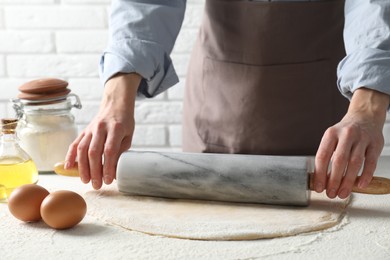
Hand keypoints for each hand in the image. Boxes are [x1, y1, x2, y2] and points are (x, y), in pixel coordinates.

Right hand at [65, 73, 140, 188]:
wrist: (115, 105)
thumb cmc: (124, 122)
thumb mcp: (128, 136)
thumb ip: (121, 151)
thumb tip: (114, 171)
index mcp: (116, 129)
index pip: (110, 150)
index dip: (108, 166)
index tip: (108, 179)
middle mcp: (101, 128)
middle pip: (94, 152)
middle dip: (95, 171)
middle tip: (97, 185)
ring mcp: (90, 129)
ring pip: (82, 149)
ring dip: (82, 167)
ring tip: (85, 180)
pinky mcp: (84, 131)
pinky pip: (74, 144)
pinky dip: (70, 156)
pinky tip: (68, 167)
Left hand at [314, 88, 389, 198]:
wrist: (365, 117)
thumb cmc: (345, 133)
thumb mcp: (332, 140)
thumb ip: (328, 158)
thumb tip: (322, 181)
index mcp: (331, 134)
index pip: (322, 156)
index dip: (320, 174)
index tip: (319, 187)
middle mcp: (346, 134)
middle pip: (338, 160)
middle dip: (334, 180)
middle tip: (331, 194)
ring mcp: (362, 138)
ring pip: (354, 162)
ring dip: (348, 181)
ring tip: (343, 193)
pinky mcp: (375, 143)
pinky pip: (370, 161)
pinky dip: (366, 175)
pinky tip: (361, 185)